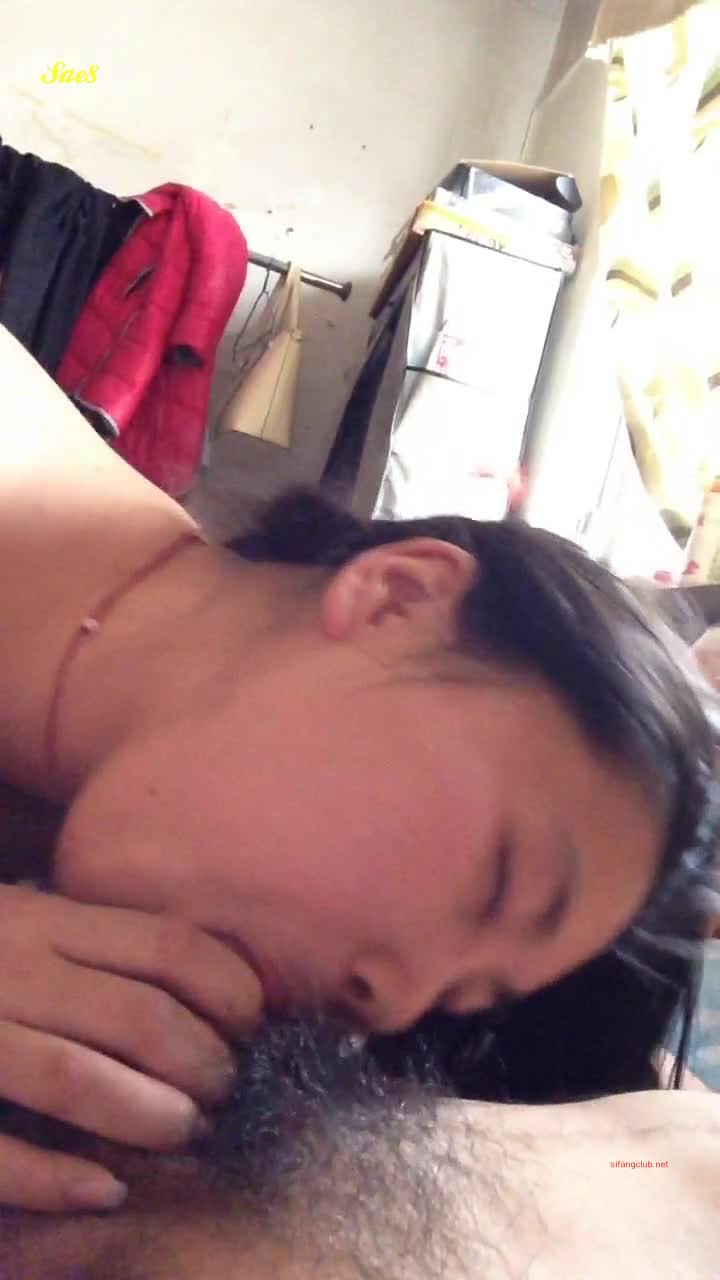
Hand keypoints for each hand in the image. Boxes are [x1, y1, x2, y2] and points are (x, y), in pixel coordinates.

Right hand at [0, 884, 261, 1211]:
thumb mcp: (34, 921)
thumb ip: (104, 946)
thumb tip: (222, 987)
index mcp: (47, 921)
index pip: (170, 947)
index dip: (231, 991)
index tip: (251, 1026)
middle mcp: (11, 968)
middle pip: (138, 1017)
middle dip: (203, 1065)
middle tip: (223, 1093)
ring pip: (74, 1078)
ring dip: (146, 1116)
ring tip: (185, 1134)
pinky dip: (56, 1177)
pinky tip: (106, 1191)